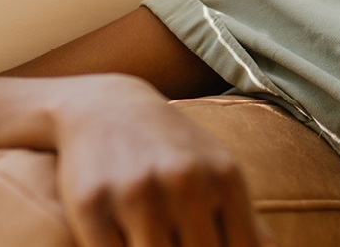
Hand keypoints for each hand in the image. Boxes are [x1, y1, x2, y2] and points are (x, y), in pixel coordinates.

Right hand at [52, 76, 271, 246]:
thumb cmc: (172, 150)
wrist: (105, 106)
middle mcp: (185, 182)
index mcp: (224, 179)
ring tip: (153, 238)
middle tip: (177, 240)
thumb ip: (248, 221)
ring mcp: (136, 192)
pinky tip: (122, 237)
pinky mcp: (91, 203)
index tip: (205, 246)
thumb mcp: (218, 172)